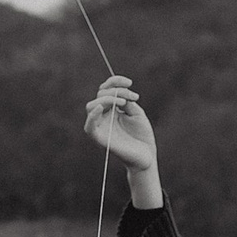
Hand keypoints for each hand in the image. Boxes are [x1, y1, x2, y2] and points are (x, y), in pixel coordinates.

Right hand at [82, 74, 159, 198]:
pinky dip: (92, 116)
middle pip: (99, 95)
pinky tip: (100, 108)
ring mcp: (101, 127)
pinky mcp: (100, 139)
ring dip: (106, 99)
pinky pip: (89, 127)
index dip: (115, 82)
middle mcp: (104, 116)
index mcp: (111, 109)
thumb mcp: (136, 112)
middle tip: (132, 97)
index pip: (105, 90)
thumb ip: (125, 101)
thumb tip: (116, 93)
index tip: (130, 83)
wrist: (147, 155)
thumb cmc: (142, 135)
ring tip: (123, 102)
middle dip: (116, 91)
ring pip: (91, 106)